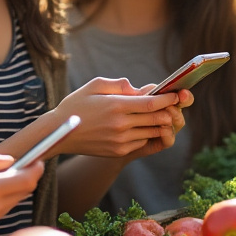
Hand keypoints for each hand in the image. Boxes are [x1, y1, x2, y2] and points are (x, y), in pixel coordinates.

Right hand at [53, 77, 182, 158]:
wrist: (60, 133)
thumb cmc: (77, 105)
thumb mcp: (94, 86)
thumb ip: (118, 84)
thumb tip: (138, 88)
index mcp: (116, 106)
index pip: (151, 103)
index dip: (168, 99)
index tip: (175, 94)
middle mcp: (120, 125)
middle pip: (157, 119)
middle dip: (168, 111)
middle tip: (172, 105)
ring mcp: (120, 140)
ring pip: (153, 132)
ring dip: (160, 124)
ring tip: (159, 115)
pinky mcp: (119, 151)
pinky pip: (142, 142)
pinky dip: (146, 134)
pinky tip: (141, 126)